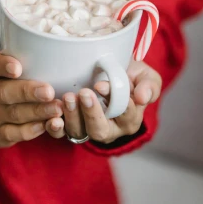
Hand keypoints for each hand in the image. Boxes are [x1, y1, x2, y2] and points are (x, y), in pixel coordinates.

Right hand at [0, 52, 62, 156]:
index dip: (4, 65)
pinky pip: (15, 133)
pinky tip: (46, 124)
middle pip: (6, 93)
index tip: (16, 68)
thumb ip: (11, 62)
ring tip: (57, 107)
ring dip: (38, 112)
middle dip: (29, 92)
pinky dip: (31, 130)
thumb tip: (51, 51)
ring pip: (15, 114)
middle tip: (49, 91)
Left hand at [44, 61, 161, 143]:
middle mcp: (110, 129)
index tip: (101, 85)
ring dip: (72, 116)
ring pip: (80, 132)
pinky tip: (52, 116)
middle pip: (100, 130)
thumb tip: (143, 97)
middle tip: (84, 93)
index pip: (124, 113)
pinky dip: (55, 127)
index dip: (113, 100)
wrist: (109, 71)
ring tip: (68, 98)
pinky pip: (62, 133)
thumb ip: (150, 85)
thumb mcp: (145, 76)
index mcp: (130, 118)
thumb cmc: (129, 74)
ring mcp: (88, 128)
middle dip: (91, 113)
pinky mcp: (70, 125)